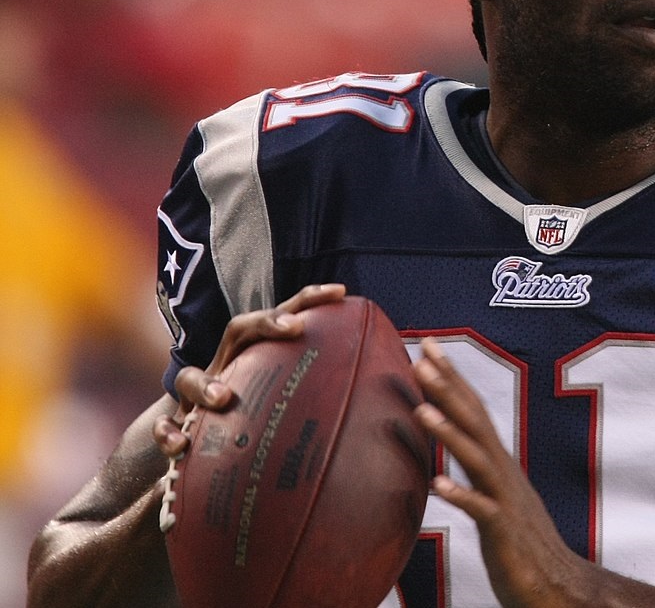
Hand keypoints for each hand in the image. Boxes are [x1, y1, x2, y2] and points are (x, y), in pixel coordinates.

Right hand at [152, 283, 346, 457]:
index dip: (309, 300)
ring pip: (187, 376)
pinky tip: (180, 448)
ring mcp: (193, 398)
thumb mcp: (296, 412)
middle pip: (238, 330)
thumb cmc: (260, 431)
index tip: (341, 292)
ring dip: (204, 383)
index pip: (282, 318)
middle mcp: (224, 369)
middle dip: (266, 323)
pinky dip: (169, 434)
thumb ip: (335, 403)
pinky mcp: (173, 428)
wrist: (194, 459)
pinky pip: (164, 427)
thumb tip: (394, 406)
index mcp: (257, 359)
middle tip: (294, 328)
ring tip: (222, 398)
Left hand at [412, 338, 591, 607]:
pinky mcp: (504, 533)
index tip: (430, 348)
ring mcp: (505, 500)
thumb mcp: (495, 497)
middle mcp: (503, 473)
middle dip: (448, 388)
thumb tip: (453, 447)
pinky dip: (461, 495)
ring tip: (422, 410)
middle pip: (475, 422)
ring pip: (476, 459)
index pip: (474, 409)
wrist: (557, 587)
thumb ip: (477, 470)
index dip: (453, 378)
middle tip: (423, 357)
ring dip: (449, 433)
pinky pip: (481, 511)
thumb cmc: (520, 544)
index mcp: (498, 463)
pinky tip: (438, 485)